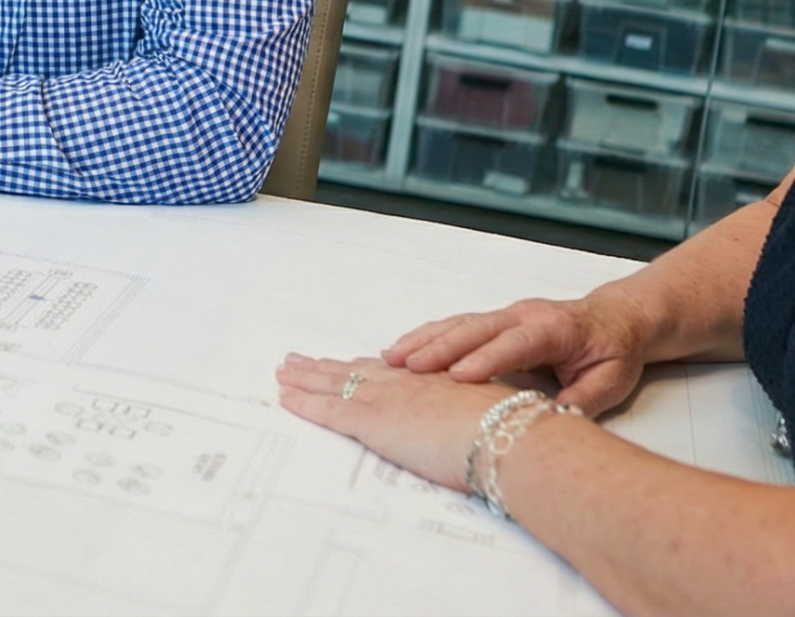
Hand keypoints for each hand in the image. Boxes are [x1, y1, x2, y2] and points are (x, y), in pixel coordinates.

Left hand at [277, 353, 513, 487]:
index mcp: (432, 380)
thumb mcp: (487, 415)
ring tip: (284, 371)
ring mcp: (386, 398)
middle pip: (354, 370)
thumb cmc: (510, 431)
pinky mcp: (372, 420)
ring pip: (333, 382)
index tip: (348, 362)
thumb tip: (475, 429)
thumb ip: (469, 417)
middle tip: (299, 360)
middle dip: (325, 366)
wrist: (508, 435)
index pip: (388, 372)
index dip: (363, 367)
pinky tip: (284, 397)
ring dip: (305, 377)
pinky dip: (302, 402)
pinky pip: (326, 408)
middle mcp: (404, 381)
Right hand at [383, 293, 652, 414]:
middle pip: (476, 328)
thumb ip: (584, 399)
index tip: (457, 375)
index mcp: (554, 328)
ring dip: (424, 339)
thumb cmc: (615, 350)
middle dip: (439, 347)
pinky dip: (428, 337)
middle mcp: (524, 315)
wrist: (618, 319)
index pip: (515, 343)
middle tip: (407, 366)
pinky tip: (404, 351)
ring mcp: (506, 315)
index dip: (486, 359)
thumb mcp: (613, 380)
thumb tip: (554, 420)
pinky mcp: (495, 322)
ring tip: (391, 357)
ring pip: (459, 324)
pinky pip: (457, 326)